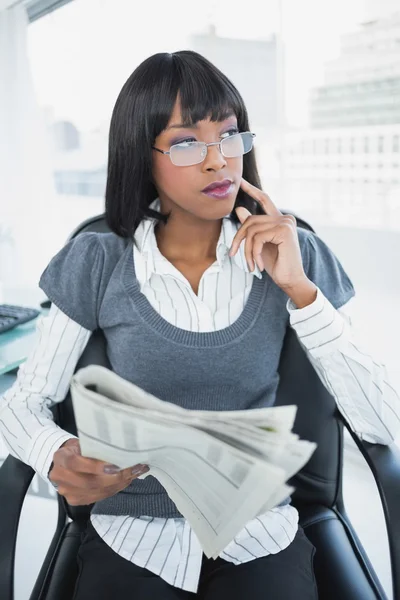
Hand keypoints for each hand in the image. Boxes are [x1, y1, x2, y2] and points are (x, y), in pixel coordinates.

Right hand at [49, 438, 148, 505]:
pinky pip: (98, 497)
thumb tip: (122, 449)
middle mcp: (60, 476)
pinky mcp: (75, 500)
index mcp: (61, 457)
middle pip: (88, 482)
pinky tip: (127, 480)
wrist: (66, 460)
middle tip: (134, 469)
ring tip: (135, 473)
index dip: (95, 466)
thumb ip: (96, 447)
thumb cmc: (79, 448)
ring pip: (96, 491)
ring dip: (119, 484)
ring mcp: (67, 491)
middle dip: (114, 478)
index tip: (115, 466)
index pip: (75, 463)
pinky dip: (115, 488)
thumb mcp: (84, 442)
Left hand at [230, 178, 309, 292]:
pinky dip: (254, 253)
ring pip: (252, 230)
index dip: (252, 190)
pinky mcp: (284, 231)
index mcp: (279, 220)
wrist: (290, 280)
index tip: (240, 181)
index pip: (264, 200)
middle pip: (251, 220)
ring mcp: (286, 223)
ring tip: (251, 265)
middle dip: (238, 238)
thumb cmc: (276, 265)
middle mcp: (285, 218)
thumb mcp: (259, 245)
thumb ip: (252, 228)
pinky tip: (259, 265)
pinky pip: (257, 238)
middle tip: (233, 254)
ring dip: (247, 251)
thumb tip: (239, 209)